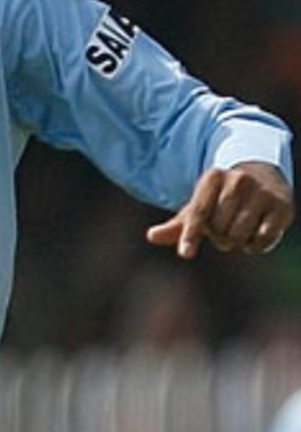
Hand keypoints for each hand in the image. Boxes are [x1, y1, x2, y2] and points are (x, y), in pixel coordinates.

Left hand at [146, 161, 294, 258]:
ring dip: (237, 241)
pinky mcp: (281, 206)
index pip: (199, 213)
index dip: (192, 235)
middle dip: (220, 236)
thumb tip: (151, 236)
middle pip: (219, 230)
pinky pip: (261, 240)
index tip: (185, 254)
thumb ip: (177, 226)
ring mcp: (262, 191)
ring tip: (242, 226)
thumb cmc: (222, 200)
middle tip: (227, 224)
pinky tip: (258, 231)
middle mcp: (239, 180)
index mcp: (213, 177)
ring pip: (238, 236)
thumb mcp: (199, 208)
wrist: (264, 179)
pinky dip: (256, 245)